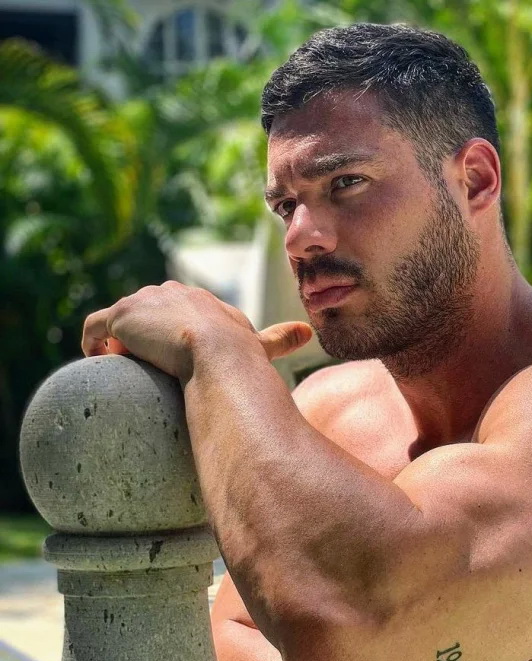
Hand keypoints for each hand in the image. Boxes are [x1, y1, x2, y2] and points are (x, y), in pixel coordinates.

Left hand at [80, 280, 311, 379]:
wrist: (217, 350)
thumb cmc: (242, 352)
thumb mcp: (260, 346)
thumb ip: (281, 340)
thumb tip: (309, 334)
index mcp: (201, 300)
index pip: (178, 310)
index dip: (171, 332)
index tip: (168, 355)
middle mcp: (171, 292)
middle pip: (147, 310)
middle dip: (142, 333)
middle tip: (143, 365)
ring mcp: (143, 302)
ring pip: (121, 318)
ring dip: (117, 340)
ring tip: (120, 367)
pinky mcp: (121, 316)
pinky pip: (95, 326)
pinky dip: (92, 342)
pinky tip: (99, 363)